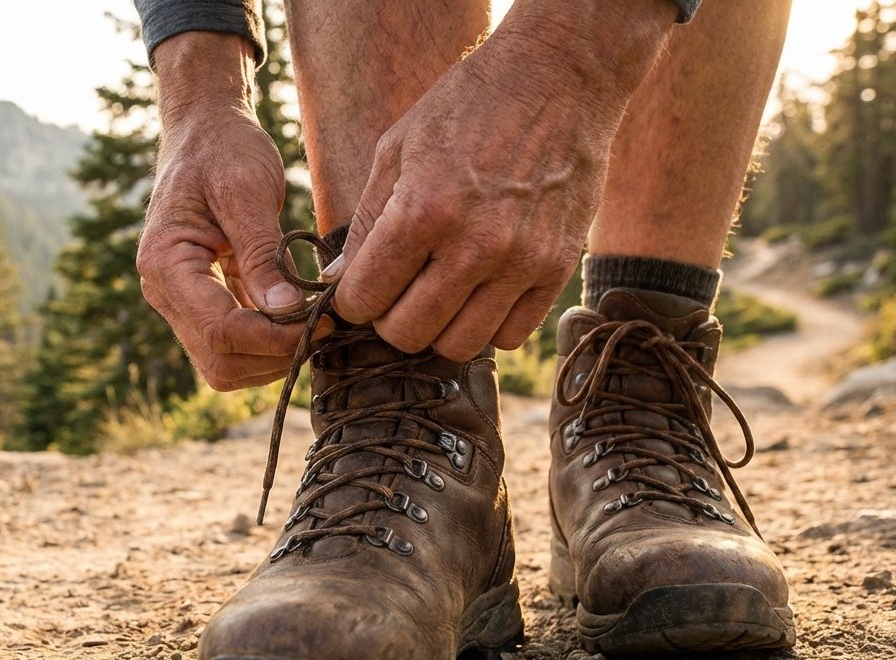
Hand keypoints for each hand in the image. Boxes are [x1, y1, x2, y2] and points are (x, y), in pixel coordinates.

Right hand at [137, 33, 329, 389]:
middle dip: (274, 355)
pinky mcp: (202, 300)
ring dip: (273, 354)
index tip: (324, 322)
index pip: (218, 330)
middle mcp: (164, 292)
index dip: (273, 338)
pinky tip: (303, 316)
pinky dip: (269, 340)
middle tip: (325, 326)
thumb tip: (287, 310)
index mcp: (166, 263)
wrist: (205, 130)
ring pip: (225, 364)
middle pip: (219, 361)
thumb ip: (263, 253)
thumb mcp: (247, 190)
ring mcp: (180, 301)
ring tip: (317, 321)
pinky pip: (233, 343)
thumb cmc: (224, 148)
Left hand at [329, 0, 673, 360]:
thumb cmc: (468, 105)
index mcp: (423, 211)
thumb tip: (336, 282)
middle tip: (395, 292)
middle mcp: (474, 245)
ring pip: (459, 345)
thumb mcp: (397, 149)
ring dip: (438, 328)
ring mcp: (521, 262)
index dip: (351, 302)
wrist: (560, 77)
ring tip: (436, 293)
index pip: (365, 300)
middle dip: (389, 319)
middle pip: (408, 333)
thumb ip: (365, 222)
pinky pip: (510, 335)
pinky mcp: (557, 268)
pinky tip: (478, 291)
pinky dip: (487, 324)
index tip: (358, 288)